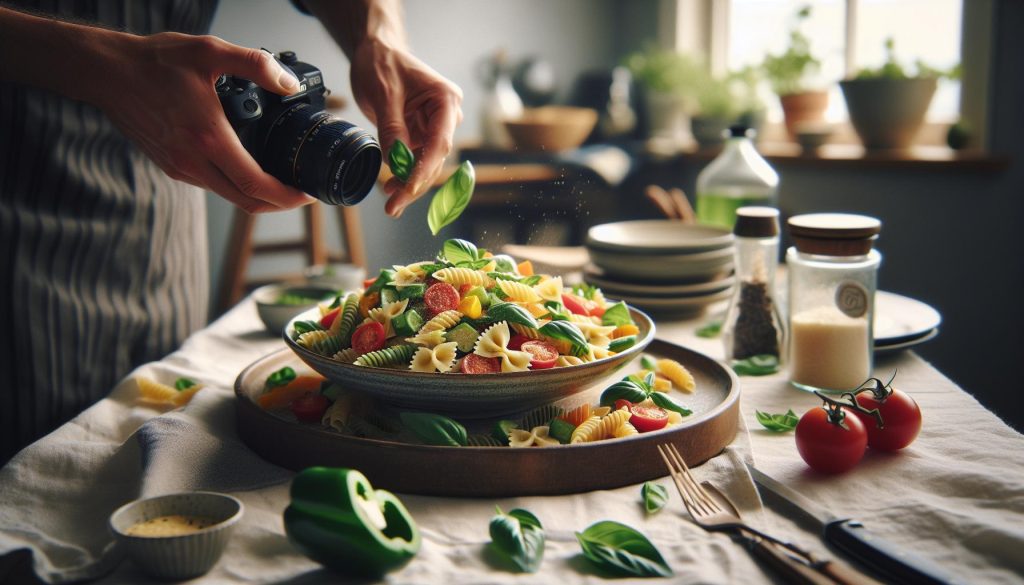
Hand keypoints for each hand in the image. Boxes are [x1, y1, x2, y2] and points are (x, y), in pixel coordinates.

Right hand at [88, 32, 314, 212]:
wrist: (107, 72)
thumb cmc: (155, 62)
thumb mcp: (211, 51)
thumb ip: (255, 64)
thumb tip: (289, 82)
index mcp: (209, 138)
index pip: (255, 185)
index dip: (287, 197)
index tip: (306, 193)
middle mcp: (193, 161)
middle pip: (246, 202)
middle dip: (279, 204)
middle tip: (300, 191)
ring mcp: (181, 168)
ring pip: (229, 195)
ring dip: (257, 194)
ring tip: (280, 178)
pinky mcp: (172, 166)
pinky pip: (212, 184)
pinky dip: (235, 183)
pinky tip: (247, 165)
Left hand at [349, 37, 462, 216]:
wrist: (376, 52)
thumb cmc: (383, 63)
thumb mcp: (384, 93)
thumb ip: (392, 127)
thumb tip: (395, 161)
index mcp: (445, 99)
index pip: (440, 141)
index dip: (425, 168)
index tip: (410, 186)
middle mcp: (446, 115)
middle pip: (436, 157)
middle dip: (416, 182)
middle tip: (395, 204)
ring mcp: (434, 125)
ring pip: (426, 163)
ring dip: (410, 182)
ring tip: (391, 201)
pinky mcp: (420, 133)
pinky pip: (415, 158)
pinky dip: (404, 173)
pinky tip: (392, 187)